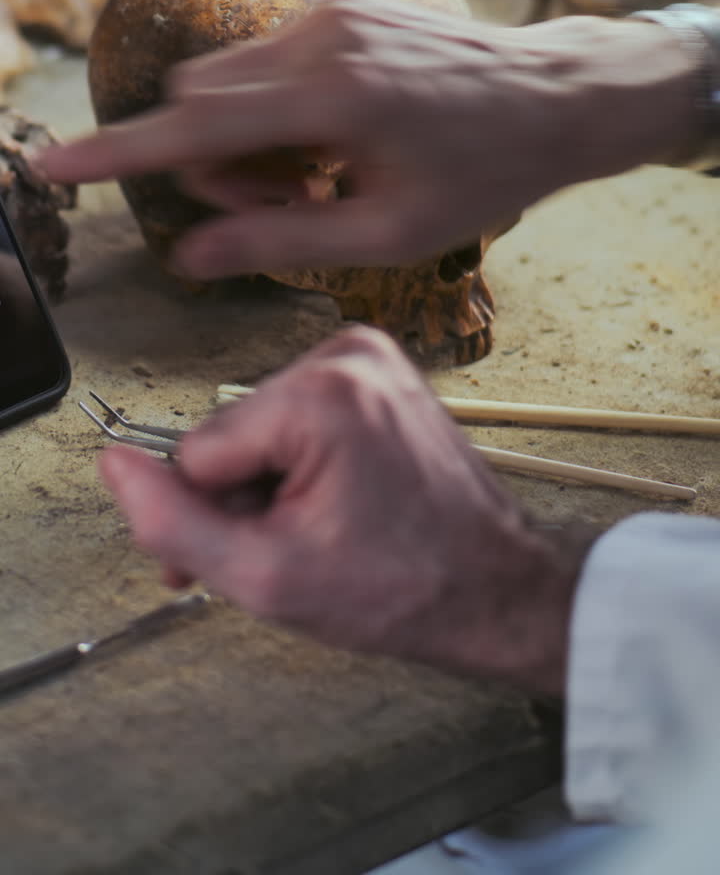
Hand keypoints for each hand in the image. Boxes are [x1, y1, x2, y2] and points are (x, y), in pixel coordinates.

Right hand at [43, 0, 696, 278]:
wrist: (555, 97)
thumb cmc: (484, 172)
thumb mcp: (388, 232)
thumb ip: (279, 243)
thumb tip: (190, 257)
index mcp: (333, 98)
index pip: (191, 126)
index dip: (115, 153)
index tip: (52, 165)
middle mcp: (319, 40)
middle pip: (199, 102)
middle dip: (212, 163)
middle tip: (282, 205)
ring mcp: (329, 14)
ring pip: (226, 80)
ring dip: (241, 136)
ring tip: (314, 174)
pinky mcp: (340, 6)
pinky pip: (264, 58)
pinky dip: (271, 106)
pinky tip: (331, 136)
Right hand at [100, 326, 594, 695]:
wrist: (495, 586)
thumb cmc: (403, 590)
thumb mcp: (265, 578)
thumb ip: (171, 524)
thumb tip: (113, 466)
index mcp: (320, 395)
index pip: (197, 452)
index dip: (212, 516)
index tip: (251, 555)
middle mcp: (345, 354)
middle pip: (231, 431)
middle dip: (243, 497)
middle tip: (289, 548)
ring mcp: (367, 353)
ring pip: (261, 423)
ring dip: (272, 480)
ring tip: (322, 526)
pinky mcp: (378, 367)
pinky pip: (299, 411)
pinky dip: (303, 458)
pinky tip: (339, 497)